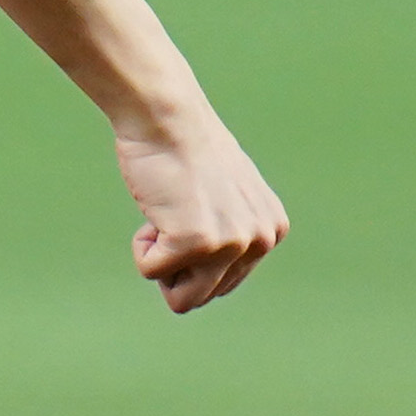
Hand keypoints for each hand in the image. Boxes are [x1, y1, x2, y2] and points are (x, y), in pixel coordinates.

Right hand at [114, 104, 287, 312]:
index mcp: (272, 232)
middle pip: (205, 295)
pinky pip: (151, 271)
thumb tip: (221, 272)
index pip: (225, 282)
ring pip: (183, 298)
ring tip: (169, 214)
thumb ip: (235, 231)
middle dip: (178, 264)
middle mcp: (261, 240)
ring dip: (162, 260)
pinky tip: (158, 207)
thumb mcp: (230, 195)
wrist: (167, 117)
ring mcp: (231, 243)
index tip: (194, 207)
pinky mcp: (197, 242)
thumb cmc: (186, 150)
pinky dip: (142, 247)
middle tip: (178, 212)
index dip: (194, 253)